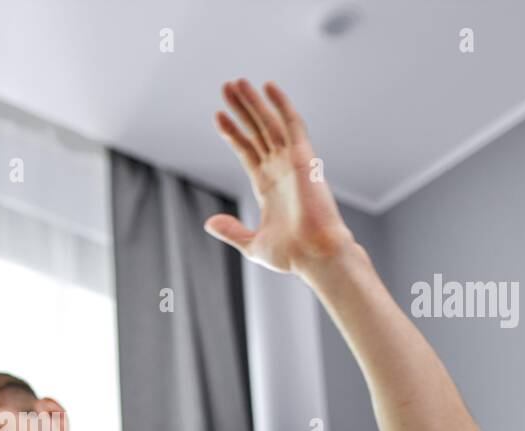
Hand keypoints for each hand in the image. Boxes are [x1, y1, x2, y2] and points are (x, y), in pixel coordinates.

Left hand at [204, 79, 355, 274]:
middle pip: (256, 131)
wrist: (315, 255)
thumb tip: (209, 222)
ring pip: (269, 123)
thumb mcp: (252, 244)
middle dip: (241, 109)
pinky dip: (280, 104)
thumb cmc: (291, 255)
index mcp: (267, 186)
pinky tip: (268, 87)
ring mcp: (291, 161)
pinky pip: (291, 123)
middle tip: (225, 87)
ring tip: (236, 82)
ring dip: (253, 102)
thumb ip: (231, 231)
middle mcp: (279, 169)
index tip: (218, 116)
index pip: (247, 151)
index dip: (233, 133)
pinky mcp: (303, 157)